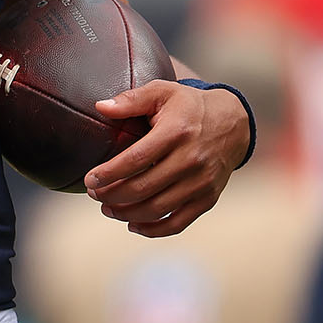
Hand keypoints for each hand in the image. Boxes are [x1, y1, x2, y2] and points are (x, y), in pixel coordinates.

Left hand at [84, 81, 249, 236]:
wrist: (233, 123)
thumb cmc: (189, 106)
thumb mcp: (163, 92)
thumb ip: (131, 99)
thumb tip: (100, 107)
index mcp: (177, 131)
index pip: (136, 159)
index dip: (109, 173)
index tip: (89, 179)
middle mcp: (192, 159)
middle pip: (143, 188)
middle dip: (111, 195)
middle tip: (94, 194)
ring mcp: (201, 182)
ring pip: (156, 208)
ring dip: (126, 213)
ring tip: (107, 208)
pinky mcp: (208, 198)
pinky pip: (177, 223)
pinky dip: (152, 230)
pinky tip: (133, 224)